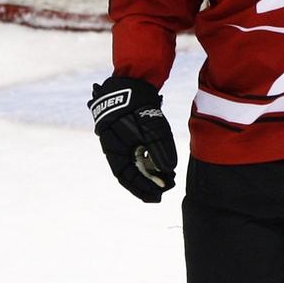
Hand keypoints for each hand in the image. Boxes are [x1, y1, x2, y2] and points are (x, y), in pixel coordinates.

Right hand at [88, 76, 177, 203]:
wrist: (131, 86)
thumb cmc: (137, 107)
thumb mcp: (150, 128)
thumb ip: (158, 148)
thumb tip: (168, 170)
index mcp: (115, 152)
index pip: (127, 177)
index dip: (141, 189)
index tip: (157, 197)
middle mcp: (118, 150)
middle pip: (132, 174)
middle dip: (147, 186)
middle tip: (163, 194)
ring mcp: (125, 143)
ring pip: (136, 165)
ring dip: (150, 175)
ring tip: (167, 182)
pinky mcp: (134, 137)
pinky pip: (141, 155)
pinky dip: (151, 162)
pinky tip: (163, 167)